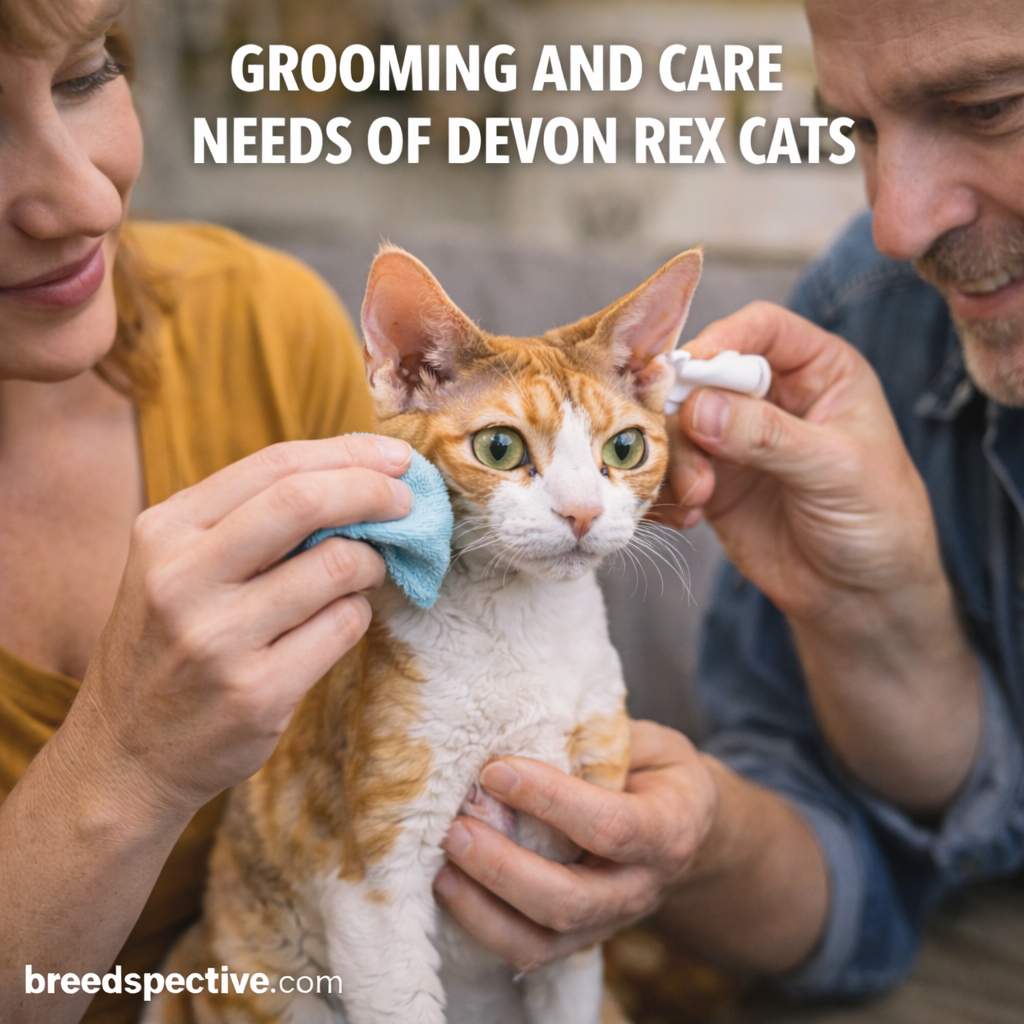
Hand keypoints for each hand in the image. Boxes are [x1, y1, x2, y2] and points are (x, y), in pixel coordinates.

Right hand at [73, 433, 412, 814]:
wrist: (123, 756)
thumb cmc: (167, 644)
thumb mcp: (176, 566)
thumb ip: (248, 520)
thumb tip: (358, 476)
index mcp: (163, 531)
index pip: (274, 466)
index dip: (348, 454)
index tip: (395, 458)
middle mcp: (182, 578)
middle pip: (304, 502)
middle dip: (374, 492)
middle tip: (408, 502)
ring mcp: (218, 639)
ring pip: (338, 566)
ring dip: (372, 562)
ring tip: (367, 571)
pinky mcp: (256, 693)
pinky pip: (343, 627)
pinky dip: (358, 614)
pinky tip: (340, 619)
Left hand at [433, 721, 716, 972]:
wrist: (687, 832)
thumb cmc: (658, 774)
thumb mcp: (650, 744)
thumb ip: (601, 739)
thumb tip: (529, 723)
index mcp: (668, 830)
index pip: (610, 826)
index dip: (550, 800)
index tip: (495, 770)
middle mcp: (639, 888)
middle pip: (570, 900)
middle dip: (504, 867)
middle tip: (456, 827)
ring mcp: (608, 922)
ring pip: (542, 939)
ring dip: (483, 905)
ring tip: (441, 864)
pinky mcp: (577, 940)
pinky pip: (526, 951)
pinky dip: (481, 925)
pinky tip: (448, 886)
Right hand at [659, 301, 940, 620]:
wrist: (860, 596)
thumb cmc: (878, 519)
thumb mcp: (835, 469)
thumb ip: (768, 436)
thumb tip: (700, 408)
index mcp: (818, 370)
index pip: (762, 329)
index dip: (724, 338)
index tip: (691, 366)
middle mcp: (771, 396)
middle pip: (707, 372)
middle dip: (686, 404)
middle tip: (678, 439)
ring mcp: (737, 438)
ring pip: (680, 423)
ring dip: (678, 457)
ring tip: (698, 494)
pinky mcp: (713, 480)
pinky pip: (672, 469)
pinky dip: (670, 489)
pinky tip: (689, 516)